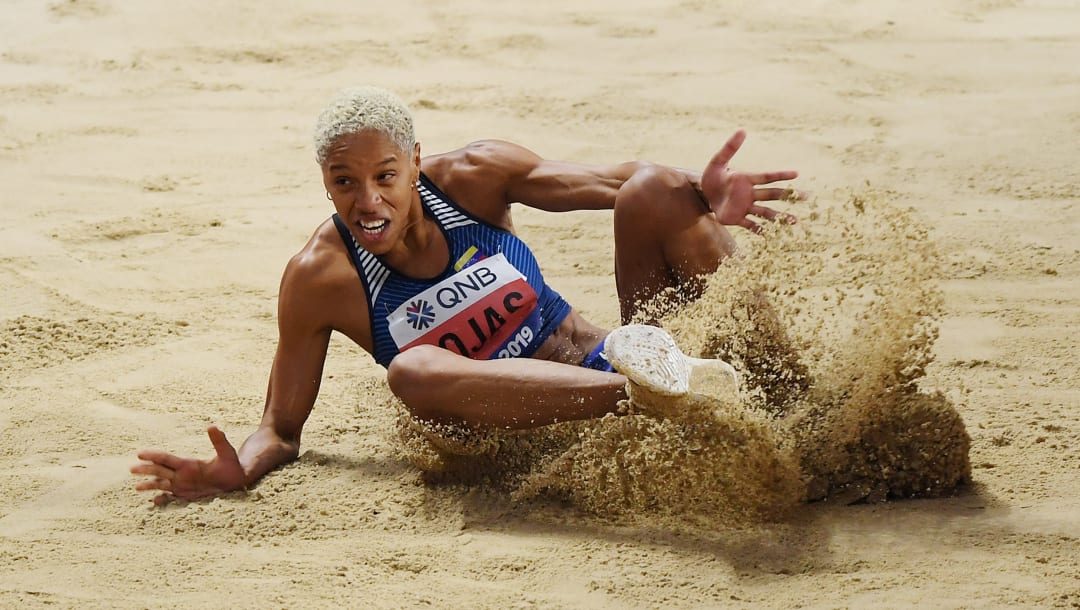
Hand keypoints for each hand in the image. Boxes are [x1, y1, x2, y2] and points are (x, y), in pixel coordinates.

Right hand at [131, 426, 246, 506]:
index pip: (166, 459)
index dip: (153, 456)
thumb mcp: (226, 452)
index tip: (139, 454)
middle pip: (160, 470)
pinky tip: (154, 502)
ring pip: (162, 484)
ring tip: (136, 487)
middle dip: (146, 470)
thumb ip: (219, 440)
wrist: (237, 479)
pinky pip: (171, 498)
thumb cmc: (232, 464)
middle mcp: (182, 474)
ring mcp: (183, 484)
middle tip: (131, 468)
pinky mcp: (187, 494)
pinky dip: (162, 500)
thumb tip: (212, 425)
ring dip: (149, 485)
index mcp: (188, 464)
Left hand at [700, 130, 802, 233]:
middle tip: (807, 197)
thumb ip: (729, 148)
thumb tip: (742, 130)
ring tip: (795, 222)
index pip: (767, 177)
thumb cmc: (713, 176)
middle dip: (788, 196)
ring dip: (780, 217)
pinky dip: (761, 230)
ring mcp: (744, 207)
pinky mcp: (736, 218)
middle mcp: (749, 194)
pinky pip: (750, 225)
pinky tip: (773, 236)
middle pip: (772, 195)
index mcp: (747, 179)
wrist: (703, 193)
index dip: (781, 175)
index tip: (796, 174)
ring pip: (766, 212)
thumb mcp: (717, 161)